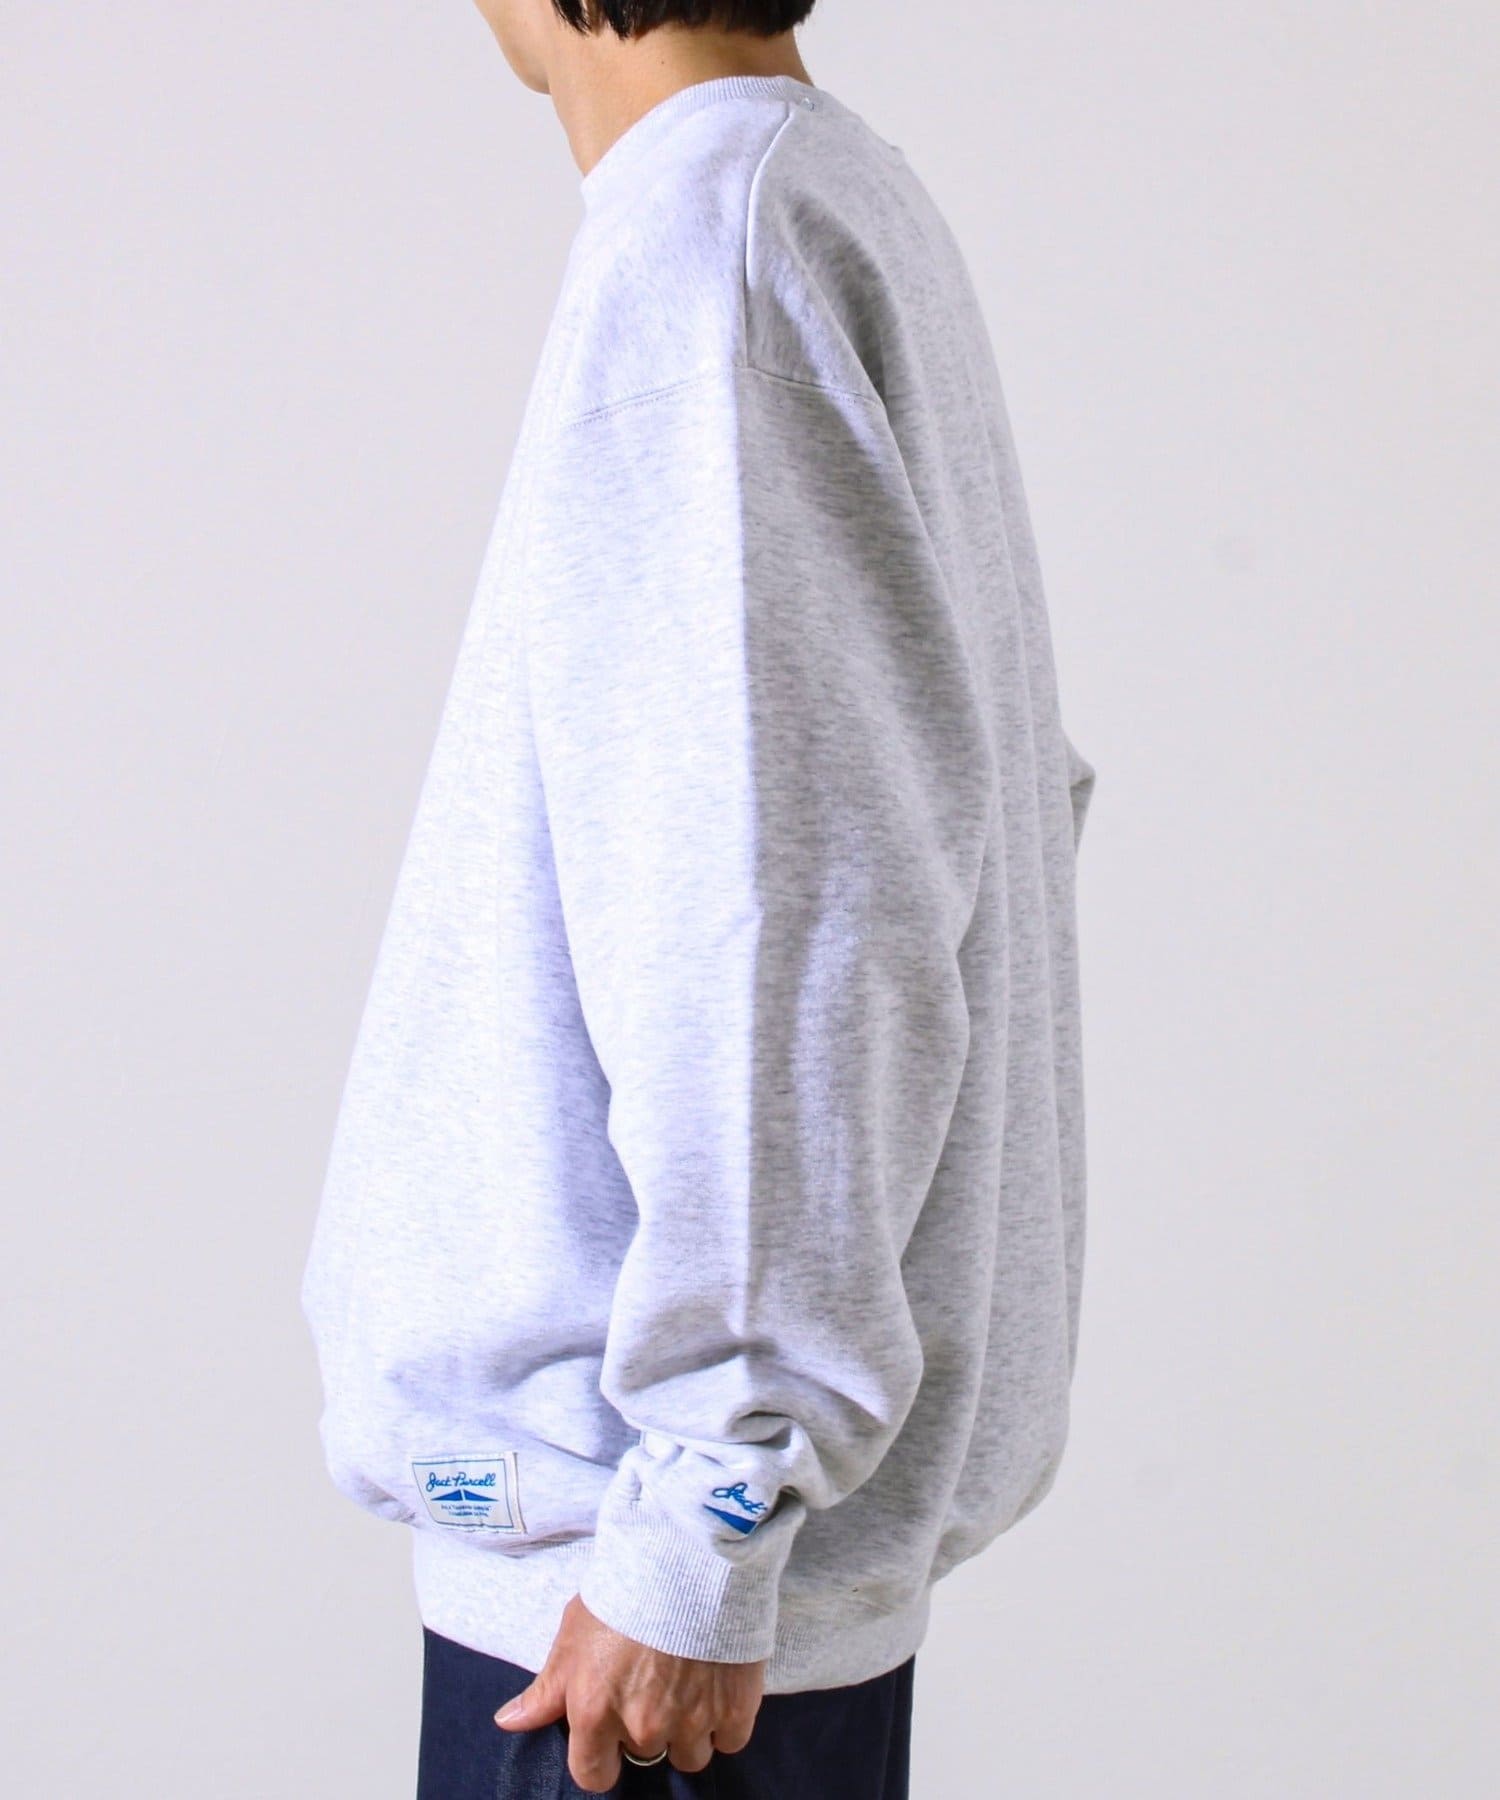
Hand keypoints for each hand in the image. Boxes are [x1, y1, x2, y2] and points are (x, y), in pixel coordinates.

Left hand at [494, 1593, 765, 1792]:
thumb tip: (509, 1721)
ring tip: (689, 1681)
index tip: (610, 1732)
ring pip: (689, 1755)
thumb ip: (546, 1687)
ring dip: (688, 1727)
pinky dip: (725, 1717)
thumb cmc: (626, 1587)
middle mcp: (642, 1727)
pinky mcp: (734, 1709)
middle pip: (645, 1755)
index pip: (592, 1775)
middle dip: (648, 1727)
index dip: (600, 1756)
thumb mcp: (574, 1631)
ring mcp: (691, 1722)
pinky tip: (718, 1682)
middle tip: (655, 1682)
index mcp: (594, 1713)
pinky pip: (730, 1738)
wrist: (689, 1554)